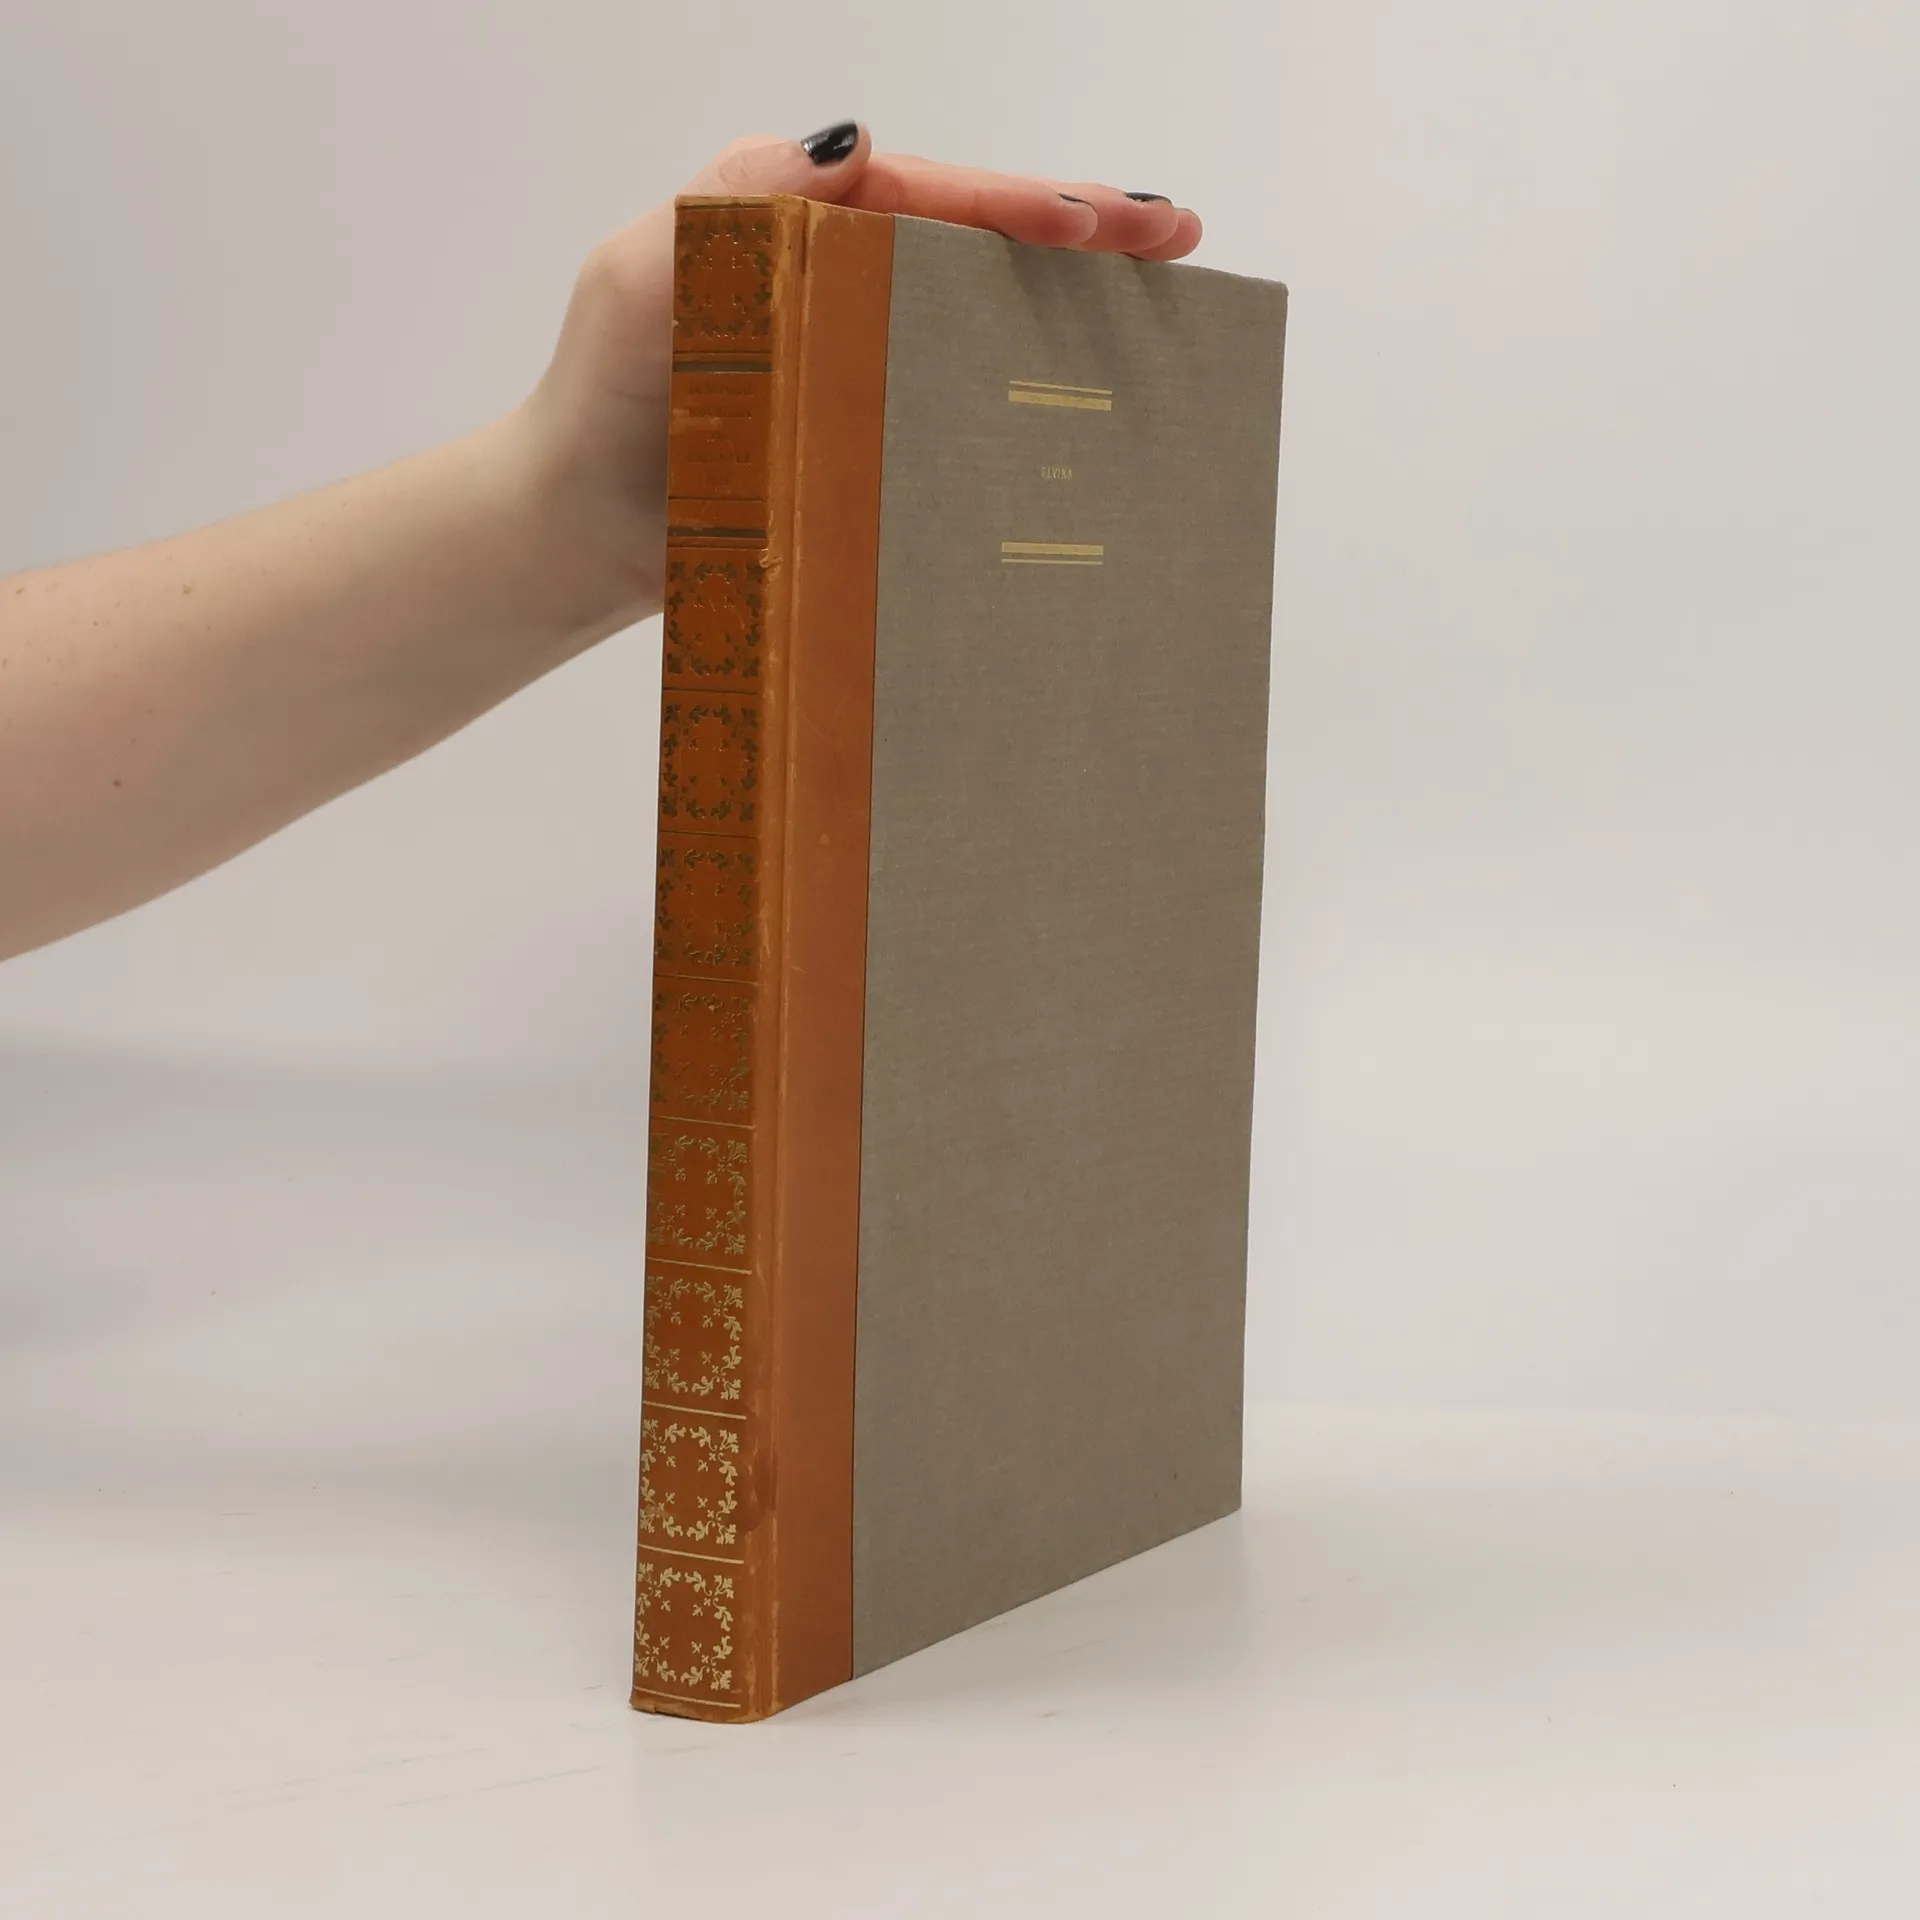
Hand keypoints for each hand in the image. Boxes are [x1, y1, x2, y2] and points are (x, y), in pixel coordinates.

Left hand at [511, 124, 1203, 637]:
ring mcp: (860, 364)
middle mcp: (842, 283)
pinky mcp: (864, 440)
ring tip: (1163, 309)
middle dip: (1082, 234)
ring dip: (1073, 314)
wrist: (577, 527)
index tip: (1094, 222)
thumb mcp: (644, 271)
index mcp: (803, 226)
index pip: (932, 196)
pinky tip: (1086, 418)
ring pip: (983, 322)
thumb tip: (855, 142)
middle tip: (1177, 236)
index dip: (1019, 203)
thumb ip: (737, 201)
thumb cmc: (599, 395)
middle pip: (979, 246)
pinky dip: (1025, 404)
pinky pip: (955, 411)